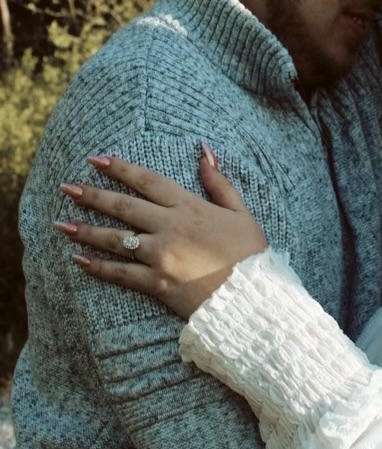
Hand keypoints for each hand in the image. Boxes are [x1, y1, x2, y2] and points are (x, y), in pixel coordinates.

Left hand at [55, 147, 266, 318]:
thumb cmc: (250, 254)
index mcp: (189, 207)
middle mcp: (170, 227)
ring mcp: (162, 256)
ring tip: (62, 225)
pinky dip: (99, 267)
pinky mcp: (158, 283)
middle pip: (124, 207)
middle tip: (66, 188)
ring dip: (87, 231)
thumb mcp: (240, 212)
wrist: (253, 297)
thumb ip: (218, 182)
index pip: (147, 180)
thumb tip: (204, 151)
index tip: (96, 159)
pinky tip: (80, 261)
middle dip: (92, 195)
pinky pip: (121, 274)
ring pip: (116, 239)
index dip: (120, 168)